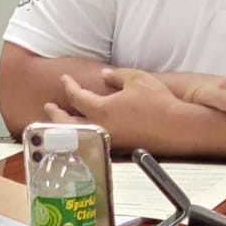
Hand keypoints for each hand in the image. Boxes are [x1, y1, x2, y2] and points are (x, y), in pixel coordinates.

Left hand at [44, 68, 181, 145]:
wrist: (176, 126)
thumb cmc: (158, 103)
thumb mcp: (136, 79)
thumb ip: (116, 76)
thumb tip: (107, 76)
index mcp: (102, 109)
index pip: (77, 97)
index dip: (69, 87)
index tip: (65, 80)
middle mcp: (100, 127)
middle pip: (68, 123)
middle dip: (56, 114)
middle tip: (49, 107)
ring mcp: (108, 140)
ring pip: (78, 136)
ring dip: (65, 128)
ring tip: (60, 123)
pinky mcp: (118, 149)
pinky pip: (91, 142)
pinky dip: (81, 137)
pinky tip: (84, 133)